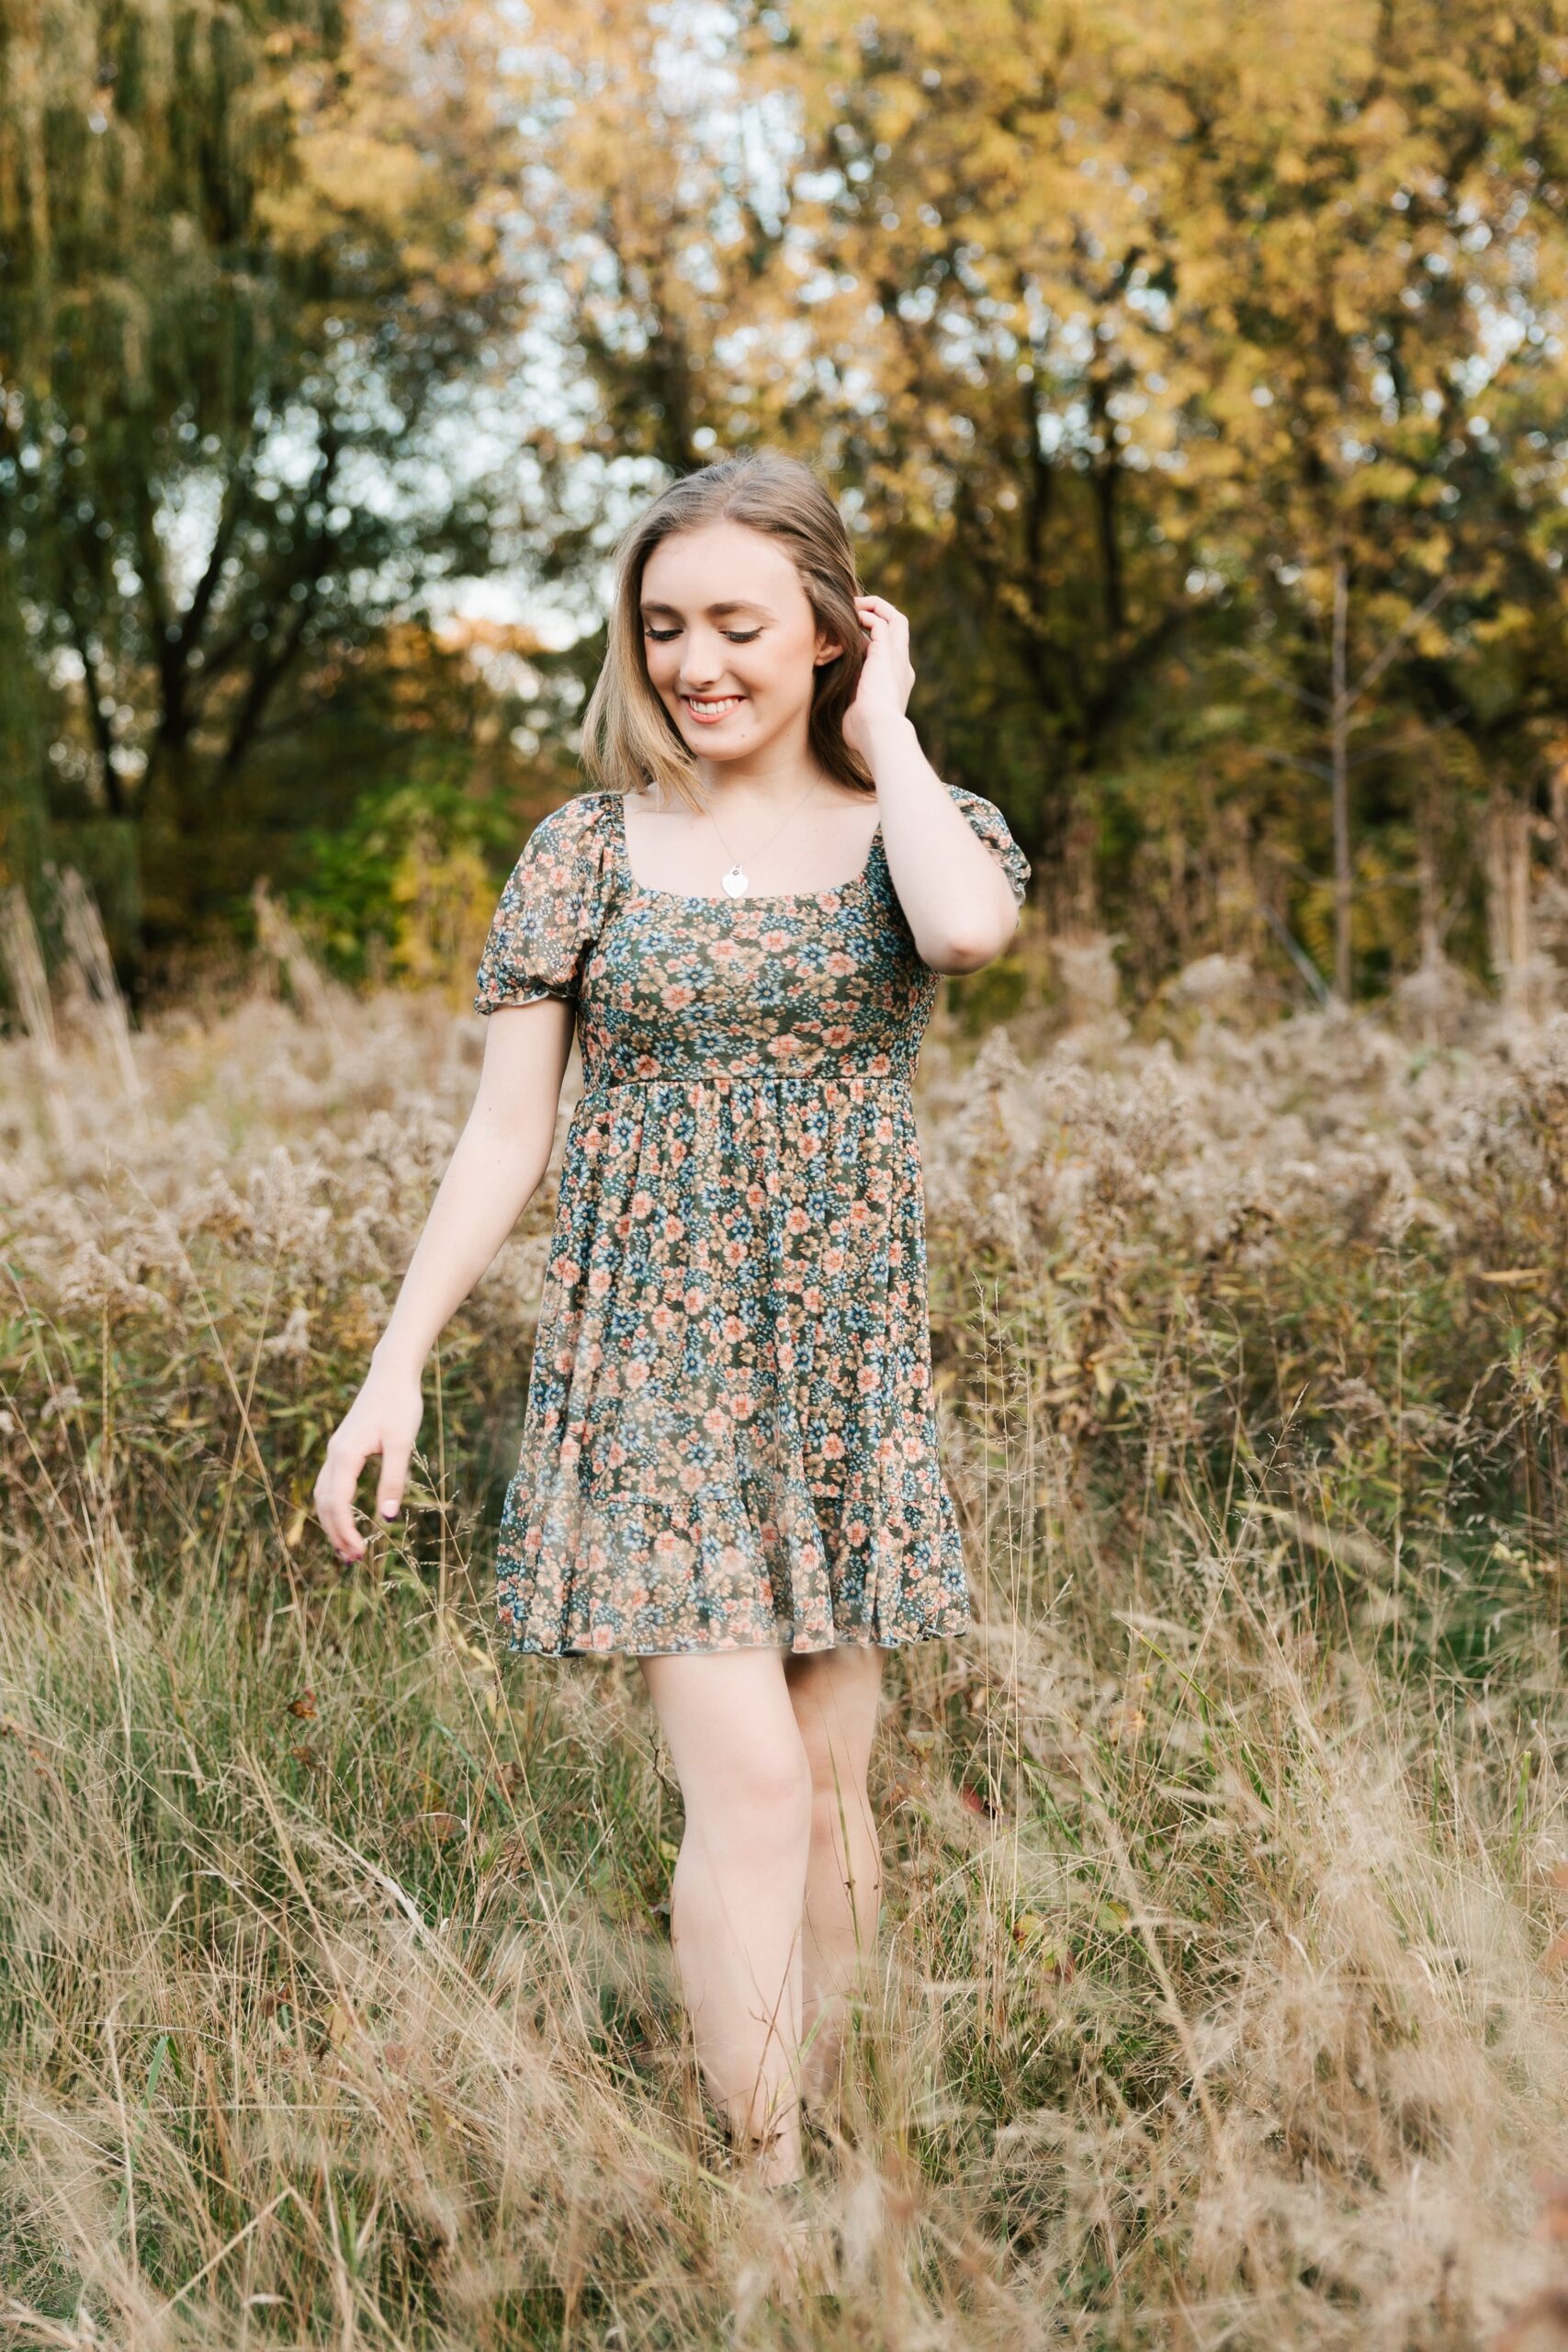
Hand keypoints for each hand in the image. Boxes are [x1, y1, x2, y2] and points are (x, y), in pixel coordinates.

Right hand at [313, 1365, 423, 1563]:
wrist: (391, 1374)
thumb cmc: (400, 1405)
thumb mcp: (402, 1443)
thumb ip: (393, 1479)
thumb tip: (387, 1517)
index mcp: (346, 1454)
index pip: (337, 1503)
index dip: (345, 1531)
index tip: (360, 1553)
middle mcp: (334, 1454)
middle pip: (324, 1504)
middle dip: (336, 1533)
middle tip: (354, 1560)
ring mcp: (336, 1451)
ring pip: (323, 1495)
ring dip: (332, 1523)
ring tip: (347, 1548)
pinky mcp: (343, 1449)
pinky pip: (330, 1485)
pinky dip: (333, 1507)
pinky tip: (346, 1519)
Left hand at [841, 592, 914, 762]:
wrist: (878, 733)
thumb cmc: (864, 733)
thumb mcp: (855, 714)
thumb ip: (849, 702)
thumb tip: (834, 702)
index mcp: (896, 682)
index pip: (889, 651)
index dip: (871, 639)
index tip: (851, 636)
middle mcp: (902, 667)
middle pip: (899, 629)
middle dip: (879, 615)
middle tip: (855, 612)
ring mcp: (897, 658)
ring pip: (895, 619)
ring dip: (874, 607)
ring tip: (853, 605)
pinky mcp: (887, 653)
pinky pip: (881, 622)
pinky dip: (868, 614)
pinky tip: (851, 616)